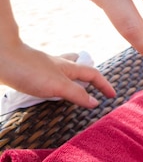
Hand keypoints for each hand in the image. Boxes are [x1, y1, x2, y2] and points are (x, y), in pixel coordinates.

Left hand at [0, 44, 115, 107]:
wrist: (2, 59)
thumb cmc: (29, 71)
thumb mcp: (58, 86)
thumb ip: (77, 93)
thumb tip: (95, 102)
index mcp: (68, 67)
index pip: (93, 74)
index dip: (104, 84)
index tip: (112, 95)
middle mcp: (57, 65)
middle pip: (79, 67)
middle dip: (88, 75)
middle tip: (94, 86)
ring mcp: (44, 67)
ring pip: (64, 70)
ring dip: (71, 78)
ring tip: (73, 87)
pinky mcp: (30, 71)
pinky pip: (49, 76)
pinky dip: (54, 82)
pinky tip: (47, 90)